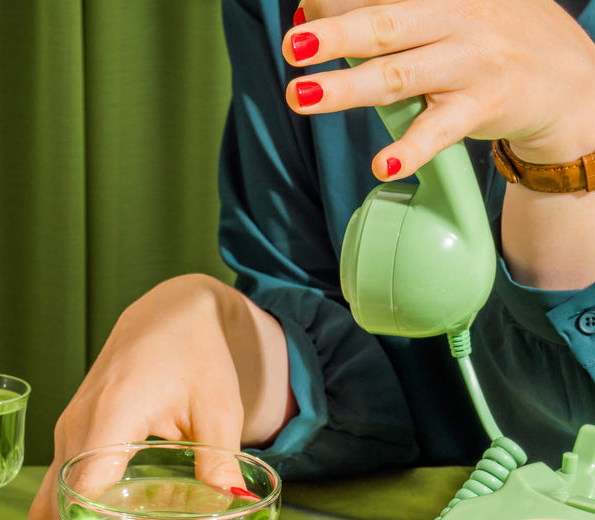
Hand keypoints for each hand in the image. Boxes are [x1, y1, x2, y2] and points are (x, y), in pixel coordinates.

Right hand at [0, 274, 289, 519]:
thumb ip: (218, 457)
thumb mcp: (217, 404)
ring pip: (51, 506)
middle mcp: (79, 429)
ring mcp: (70, 434)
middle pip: (64, 511)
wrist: (169, 313)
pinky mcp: (74, 440)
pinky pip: (52, 493)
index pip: (85, 489)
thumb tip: (230, 507)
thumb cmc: (195, 352)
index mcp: (111, 415)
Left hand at [282, 0, 594, 180]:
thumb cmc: (491, 40)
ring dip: (348, 89)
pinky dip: (409, 150)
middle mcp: (456, 18)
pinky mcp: (482, 107)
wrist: (566, 77)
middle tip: (293, 46)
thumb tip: (315, 15)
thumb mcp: (450, 11)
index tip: (304, 8)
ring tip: (303, 96)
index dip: (339, 3)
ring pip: (399, 75)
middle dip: (336, 34)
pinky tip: (381, 163)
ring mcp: (470, 64)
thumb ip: (392, 14)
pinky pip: (439, 132)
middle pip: (386, 23)